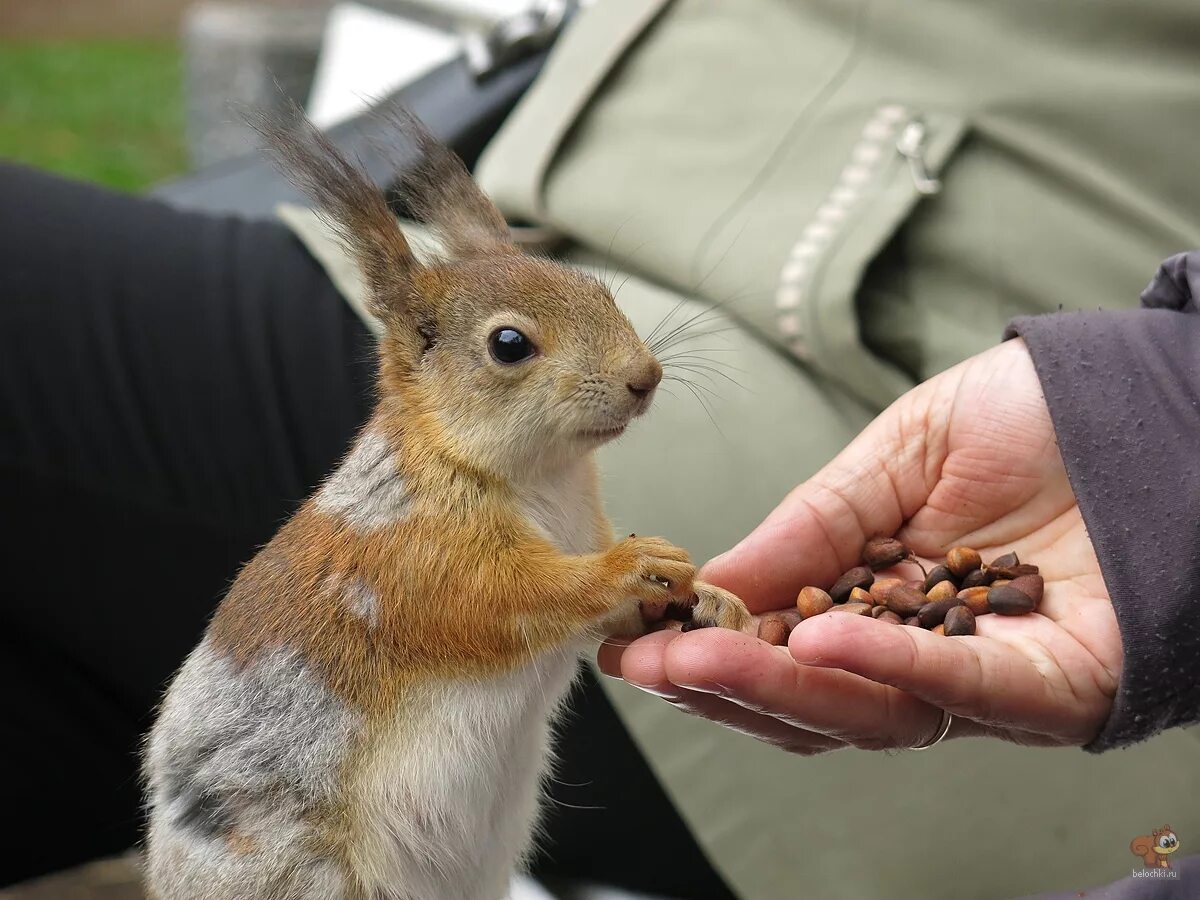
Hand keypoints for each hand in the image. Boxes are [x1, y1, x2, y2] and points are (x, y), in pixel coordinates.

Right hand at [598, 339, 1120, 751]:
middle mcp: (927, 652)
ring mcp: (989, 677)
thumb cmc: (1032, 418)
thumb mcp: (895, 454)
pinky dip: (891, 670)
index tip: (634, 640)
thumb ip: (813, 522)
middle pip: (815, 697)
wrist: (1146, 393)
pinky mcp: (1057, 684)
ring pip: (873, 711)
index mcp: (882, 599)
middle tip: (648, 665)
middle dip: (725, 682)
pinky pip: (968, 692)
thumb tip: (717, 575)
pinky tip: (820, 642)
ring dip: (781, 688)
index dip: (710, 647)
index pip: (784, 645)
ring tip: (702, 655)